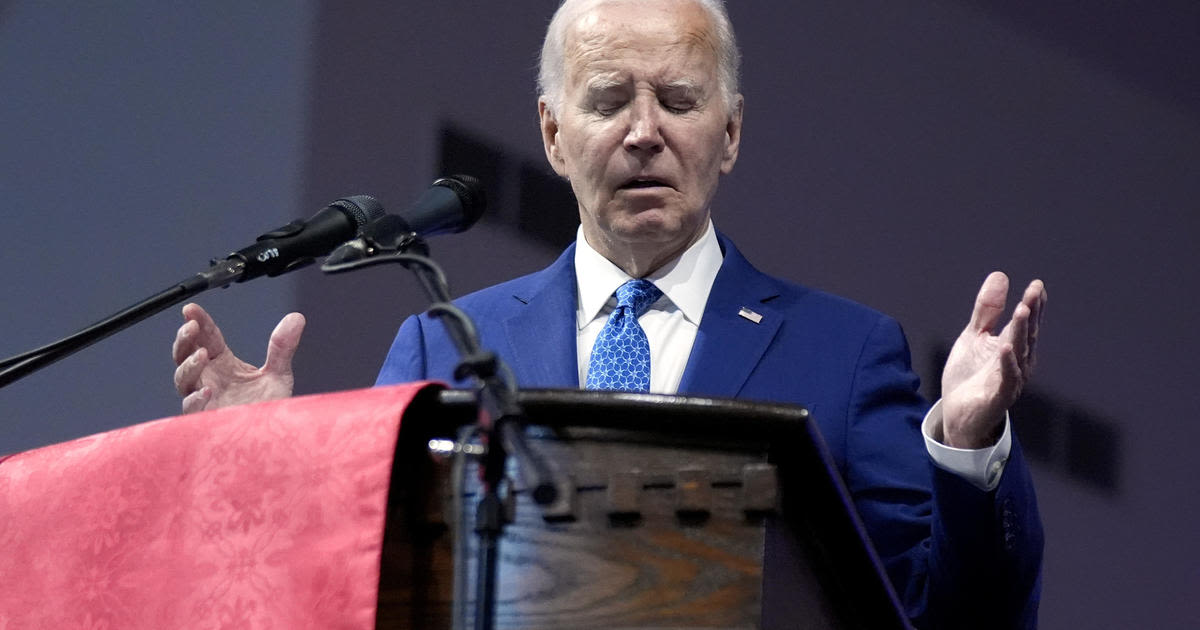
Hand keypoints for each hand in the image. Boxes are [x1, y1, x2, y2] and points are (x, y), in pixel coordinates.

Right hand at [171, 303, 304, 413]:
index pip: (206, 338)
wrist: (271, 439)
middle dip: (185, 339)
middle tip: (191, 327)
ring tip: (202, 355)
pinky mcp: (205, 418)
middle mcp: (209, 378)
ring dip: (189, 366)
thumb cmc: (268, 409)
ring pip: (183, 379)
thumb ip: (282, 346)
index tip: (191, 309)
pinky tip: (208, 390)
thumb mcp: (278, 373)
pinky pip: (192, 407)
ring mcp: (204, 398)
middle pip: (185, 354)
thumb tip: (296, 318)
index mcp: (222, 363)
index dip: (198, 322)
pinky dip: (197, 398)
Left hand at [940, 272, 1046, 448]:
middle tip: (1034, 292)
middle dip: (1031, 313)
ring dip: (1022, 332)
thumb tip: (1001, 276)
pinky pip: (1006, 379)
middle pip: (1027, 334)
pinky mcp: (997, 396)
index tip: (1037, 285)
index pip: (1026, 323)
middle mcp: (1017, 362)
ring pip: (1019, 353)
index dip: (1033, 305)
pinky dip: (1007, 363)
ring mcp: (1009, 380)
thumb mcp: (974, 336)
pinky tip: (1005, 347)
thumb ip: (987, 310)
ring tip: (1022, 310)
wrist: (958, 414)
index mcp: (1013, 346)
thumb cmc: (971, 376)